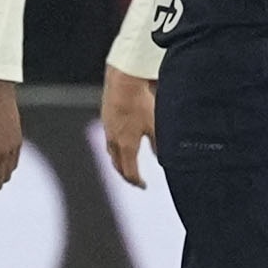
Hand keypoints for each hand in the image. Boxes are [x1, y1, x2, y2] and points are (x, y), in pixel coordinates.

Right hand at [98, 66, 155, 187]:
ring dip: (119, 160)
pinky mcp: (106, 118)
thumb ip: (158, 145)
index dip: (137, 181)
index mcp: (126, 146)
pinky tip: (122, 139)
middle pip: (117, 164)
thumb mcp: (155, 126)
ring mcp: (108, 129)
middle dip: (126, 174)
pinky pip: (109, 138)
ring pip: (111, 151)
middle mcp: (114, 140)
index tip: (143, 186)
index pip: (129, 172)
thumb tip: (161, 159)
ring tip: (127, 161)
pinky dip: (116, 145)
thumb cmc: (141, 103)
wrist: (122, 81)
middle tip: (134, 178)